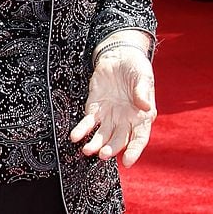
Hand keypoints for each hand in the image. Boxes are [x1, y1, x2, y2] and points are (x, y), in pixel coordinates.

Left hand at [70, 49, 155, 166]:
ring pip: (102, 134)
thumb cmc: (136, 68)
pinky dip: (81, 129)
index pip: (139, 138)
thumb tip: (145, 106)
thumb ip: (142, 92)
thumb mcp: (143, 77)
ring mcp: (109, 114)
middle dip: (110, 148)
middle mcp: (125, 120)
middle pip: (118, 139)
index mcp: (142, 117)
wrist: (120, 55)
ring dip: (94, 143)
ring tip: (86, 150)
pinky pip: (88, 121)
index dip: (134, 151)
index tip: (127, 162)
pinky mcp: (95, 106)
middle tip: (102, 155)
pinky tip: (74, 136)